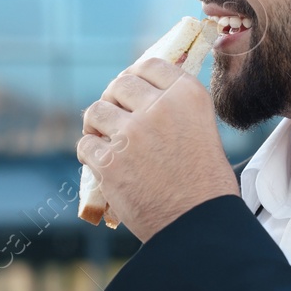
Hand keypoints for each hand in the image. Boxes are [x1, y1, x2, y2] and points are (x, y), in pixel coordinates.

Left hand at [77, 57, 238, 241]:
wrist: (198, 224)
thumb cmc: (205, 184)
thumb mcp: (204, 130)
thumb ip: (177, 107)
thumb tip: (149, 89)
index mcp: (187, 96)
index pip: (150, 65)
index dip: (136, 76)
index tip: (131, 89)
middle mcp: (159, 108)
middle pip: (120, 84)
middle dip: (113, 99)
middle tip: (114, 114)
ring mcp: (132, 134)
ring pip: (96, 111)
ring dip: (96, 124)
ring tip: (101, 136)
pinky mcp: (110, 161)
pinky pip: (85, 145)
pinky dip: (88, 153)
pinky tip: (97, 161)